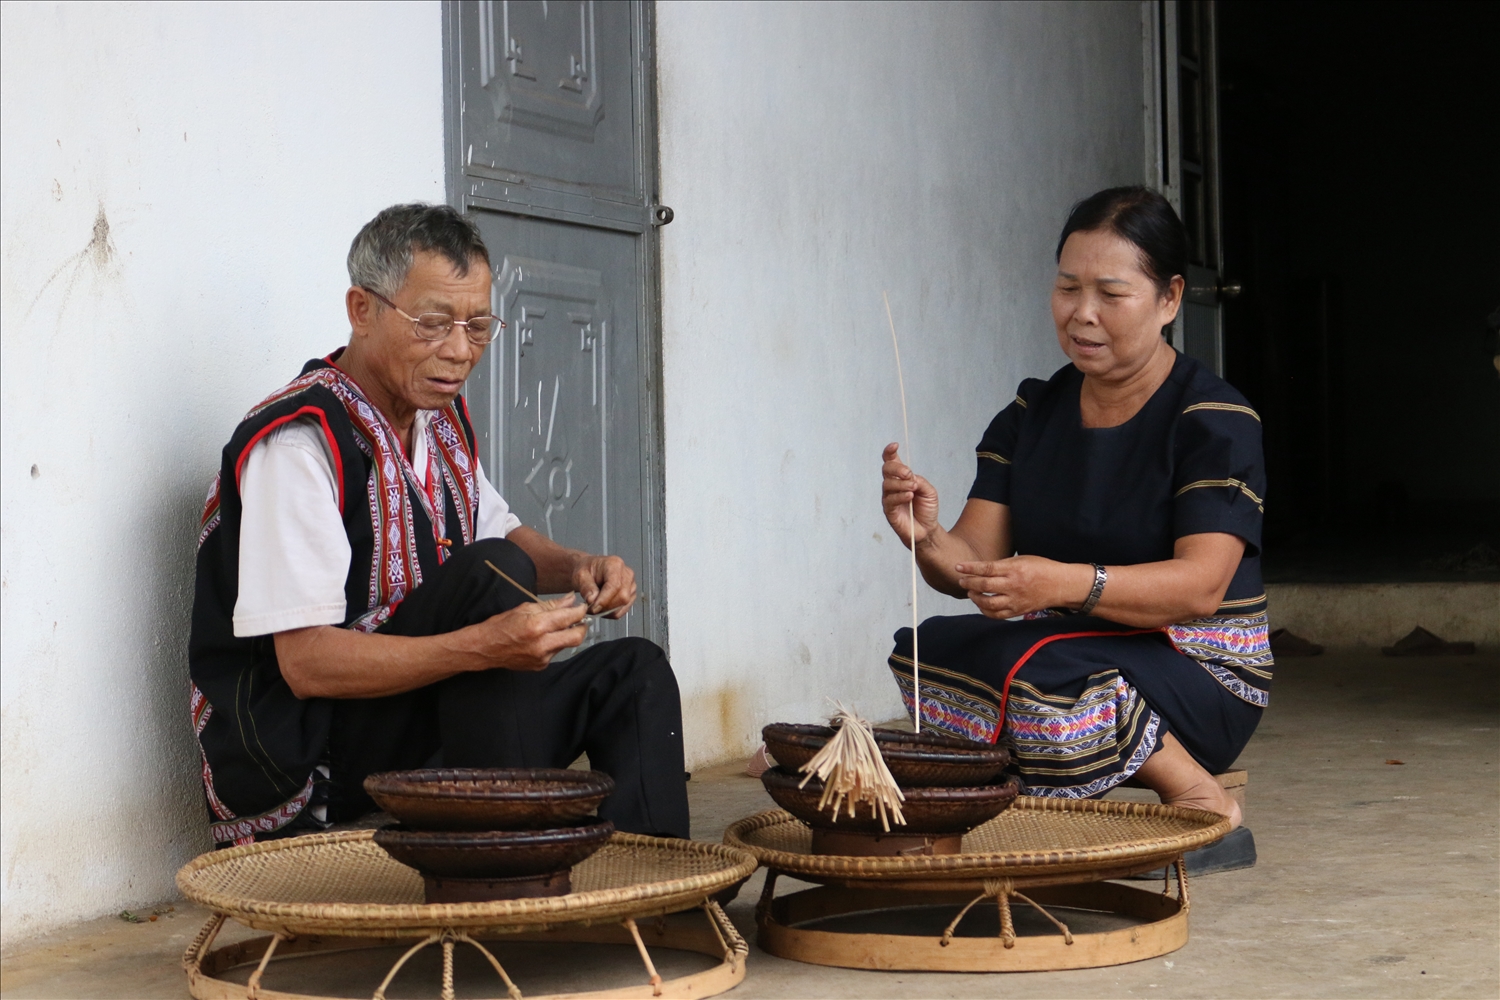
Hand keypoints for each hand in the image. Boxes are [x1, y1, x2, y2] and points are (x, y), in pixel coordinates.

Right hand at [473, 596, 589, 670]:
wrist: (485, 648)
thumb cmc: (501, 626)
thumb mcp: (525, 608)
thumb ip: (551, 605)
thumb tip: (570, 599)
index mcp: (538, 626)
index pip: (569, 617)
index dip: (580, 611)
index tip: (582, 607)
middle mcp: (542, 644)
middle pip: (576, 637)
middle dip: (582, 627)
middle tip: (580, 619)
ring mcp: (542, 657)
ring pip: (567, 645)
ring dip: (567, 635)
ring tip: (558, 627)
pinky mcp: (540, 666)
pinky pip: (556, 653)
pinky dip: (555, 644)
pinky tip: (545, 638)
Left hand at [571, 554, 636, 617]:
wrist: (589, 571)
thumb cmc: (586, 570)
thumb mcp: (580, 576)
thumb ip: (586, 587)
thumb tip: (593, 599)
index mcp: (614, 564)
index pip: (615, 585)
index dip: (604, 600)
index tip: (593, 608)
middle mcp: (626, 574)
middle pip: (622, 596)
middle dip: (606, 607)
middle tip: (591, 608)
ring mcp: (630, 584)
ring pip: (624, 605)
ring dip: (608, 611)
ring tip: (595, 607)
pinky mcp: (630, 595)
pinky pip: (623, 610)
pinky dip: (611, 613)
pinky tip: (602, 608)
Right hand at [881, 443, 940, 547]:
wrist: (928, 530)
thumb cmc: (926, 509)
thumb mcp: (930, 491)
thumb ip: (920, 481)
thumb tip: (910, 477)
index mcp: (901, 478)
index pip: (891, 461)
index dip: (890, 452)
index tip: (895, 445)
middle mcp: (892, 486)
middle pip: (886, 470)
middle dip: (897, 468)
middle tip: (908, 473)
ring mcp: (889, 498)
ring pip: (888, 484)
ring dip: (901, 484)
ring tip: (913, 489)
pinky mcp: (889, 511)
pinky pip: (890, 500)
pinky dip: (900, 496)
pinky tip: (909, 496)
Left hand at [954, 556, 1090, 618]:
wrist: (1061, 585)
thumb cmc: (1042, 568)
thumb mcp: (1022, 559)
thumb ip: (1003, 565)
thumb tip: (982, 569)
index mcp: (1015, 569)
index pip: (986, 569)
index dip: (970, 568)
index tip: (958, 567)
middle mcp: (1014, 586)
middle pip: (984, 586)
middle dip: (969, 583)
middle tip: (961, 580)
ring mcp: (1015, 601)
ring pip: (988, 603)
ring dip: (975, 598)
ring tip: (971, 592)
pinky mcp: (1018, 611)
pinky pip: (997, 615)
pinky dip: (985, 610)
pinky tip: (981, 604)